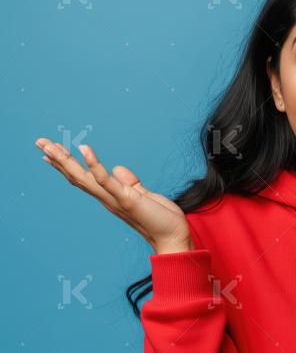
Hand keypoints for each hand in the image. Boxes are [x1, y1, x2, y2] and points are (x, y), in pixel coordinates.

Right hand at [35, 138, 193, 253]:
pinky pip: (106, 179)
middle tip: (40, 141)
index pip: (83, 178)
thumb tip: (117, 168)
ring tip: (50, 145)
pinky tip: (83, 148)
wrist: (172, 236)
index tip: (50, 152)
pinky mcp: (126, 198)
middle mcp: (106, 198)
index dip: (67, 165)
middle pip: (76, 176)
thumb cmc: (160, 218)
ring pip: (83, 177)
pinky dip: (94, 163)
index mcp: (110, 196)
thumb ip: (129, 182)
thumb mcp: (141, 194)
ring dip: (65, 160)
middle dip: (58, 158)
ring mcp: (114, 199)